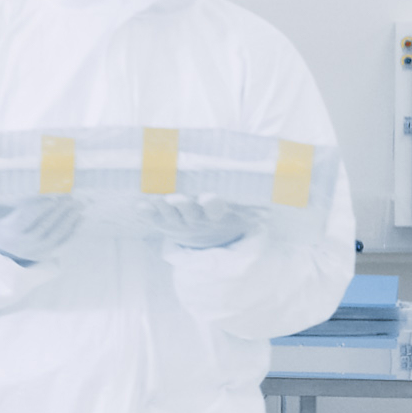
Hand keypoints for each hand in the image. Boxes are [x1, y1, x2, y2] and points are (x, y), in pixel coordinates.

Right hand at [0, 193, 87, 264]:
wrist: (1, 251)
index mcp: (9, 232)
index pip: (26, 218)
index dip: (40, 208)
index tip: (52, 196)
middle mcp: (24, 244)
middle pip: (45, 226)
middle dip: (59, 211)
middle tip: (71, 197)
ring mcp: (37, 250)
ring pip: (56, 234)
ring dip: (69, 219)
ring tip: (79, 205)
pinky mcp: (47, 254)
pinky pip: (62, 243)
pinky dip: (73, 230)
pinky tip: (81, 218)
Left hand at [145, 193, 260, 250]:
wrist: (210, 238)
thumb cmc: (227, 214)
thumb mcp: (243, 209)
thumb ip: (250, 198)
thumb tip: (273, 174)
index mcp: (218, 216)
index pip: (217, 210)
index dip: (213, 205)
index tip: (209, 197)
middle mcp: (198, 221)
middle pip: (190, 214)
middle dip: (183, 205)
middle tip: (176, 198)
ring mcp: (180, 224)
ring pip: (171, 217)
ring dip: (162, 207)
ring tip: (156, 197)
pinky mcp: (165, 225)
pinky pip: (155, 221)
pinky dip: (146, 214)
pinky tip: (138, 205)